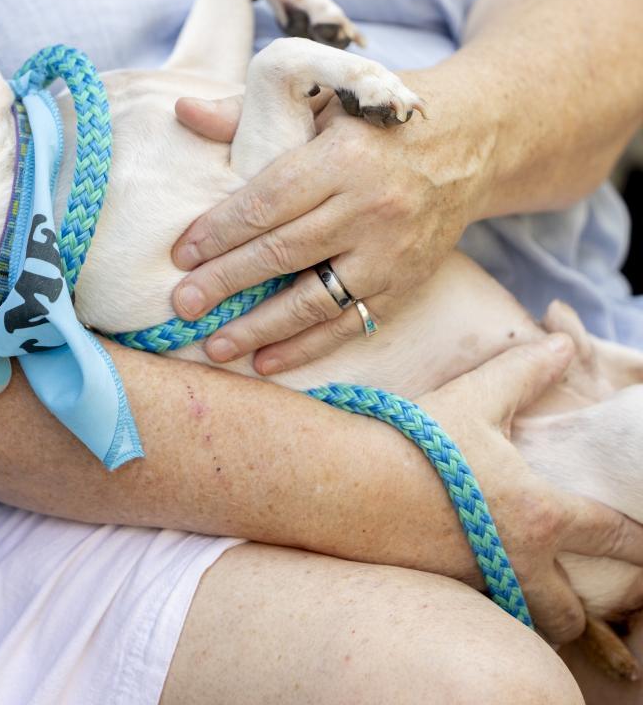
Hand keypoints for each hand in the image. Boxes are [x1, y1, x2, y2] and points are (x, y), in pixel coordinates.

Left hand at [170, 76, 489, 373]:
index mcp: (343, 156)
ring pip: (314, 299)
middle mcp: (371, 207)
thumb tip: (184, 111)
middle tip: (182, 304)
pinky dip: (306, 346)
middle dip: (225, 281)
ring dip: (259, 327)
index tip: (181, 254)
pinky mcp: (407, 283)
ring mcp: (392, 251)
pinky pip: (349, 323)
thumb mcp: (321, 98)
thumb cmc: (378, 118)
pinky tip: (265, 360)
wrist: (472, 140)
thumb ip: (249, 112)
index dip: (219, 231)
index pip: (267, 202)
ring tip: (214, 345)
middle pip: (283, 253)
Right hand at [417, 335, 642, 643]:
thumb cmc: (416, 440)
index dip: (640, 541)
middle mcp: (519, 560)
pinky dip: (492, 597)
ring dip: (540, 607)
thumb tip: (564, 344)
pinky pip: (486, 608)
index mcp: (540, 514)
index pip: (613, 536)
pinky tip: (475, 570)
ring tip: (529, 583)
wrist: (349, 484)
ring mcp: (480, 581)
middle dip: (586, 602)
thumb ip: (524, 371)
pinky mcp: (445, 587)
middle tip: (582, 582)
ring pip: (531, 619)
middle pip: (576, 610)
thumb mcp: (475, 397)